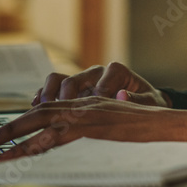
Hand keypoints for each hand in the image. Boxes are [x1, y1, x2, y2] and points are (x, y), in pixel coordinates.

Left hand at [0, 96, 186, 161]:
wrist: (171, 120)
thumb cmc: (151, 125)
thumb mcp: (123, 122)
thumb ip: (104, 122)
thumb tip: (85, 128)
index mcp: (91, 104)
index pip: (53, 109)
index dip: (30, 120)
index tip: (9, 134)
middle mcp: (86, 105)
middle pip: (42, 111)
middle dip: (13, 127)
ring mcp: (88, 113)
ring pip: (44, 120)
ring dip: (18, 135)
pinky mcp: (92, 124)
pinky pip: (58, 134)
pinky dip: (36, 144)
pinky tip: (22, 154)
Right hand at [32, 61, 171, 107]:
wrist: (145, 101)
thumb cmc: (148, 102)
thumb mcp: (150, 102)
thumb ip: (137, 100)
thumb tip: (121, 96)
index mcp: (116, 71)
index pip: (100, 84)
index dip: (93, 100)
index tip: (90, 115)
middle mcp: (97, 72)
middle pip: (73, 79)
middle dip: (64, 97)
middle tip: (58, 113)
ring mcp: (83, 80)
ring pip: (58, 79)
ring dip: (48, 94)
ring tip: (41, 109)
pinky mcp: (74, 89)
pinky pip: (53, 88)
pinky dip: (43, 96)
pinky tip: (36, 107)